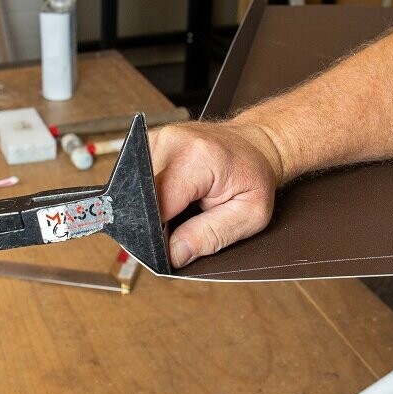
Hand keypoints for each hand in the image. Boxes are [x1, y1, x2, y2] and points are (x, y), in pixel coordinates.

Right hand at [149, 122, 281, 267]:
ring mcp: (158, 139)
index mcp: (197, 158)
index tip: (172, 245)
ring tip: (183, 206)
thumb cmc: (255, 177)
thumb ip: (210, 236)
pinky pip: (140, 178)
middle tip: (183, 225)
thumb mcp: (250, 216)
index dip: (159, 233)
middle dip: (157, 221)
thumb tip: (173, 254)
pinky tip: (175, 194)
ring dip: (154, 206)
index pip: (157, 205)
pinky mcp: (150, 143)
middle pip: (143, 197)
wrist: (255, 145)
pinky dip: (153, 193)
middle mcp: (171, 143)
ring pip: (138, 189)